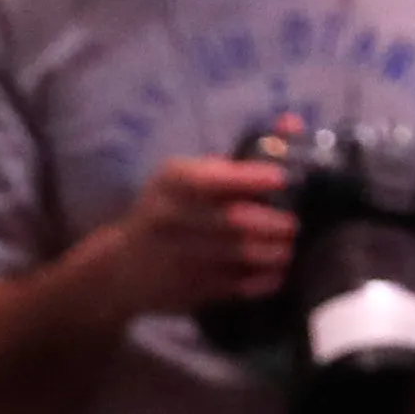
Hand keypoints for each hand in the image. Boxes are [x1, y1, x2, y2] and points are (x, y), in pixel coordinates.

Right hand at [101, 157, 297, 320]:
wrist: (120, 267)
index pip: (207, 179)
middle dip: (270, 223)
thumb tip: (293, 122)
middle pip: (229, 221)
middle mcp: (168, 218)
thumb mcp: (191, 176)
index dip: (247, 178)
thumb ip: (244, 154)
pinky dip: (261, 281)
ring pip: (235, 256)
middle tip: (295, 224)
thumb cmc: (171, 209)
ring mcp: (175, 257)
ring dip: (271, 253)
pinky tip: (276, 275)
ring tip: (289, 249)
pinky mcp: (185, 291)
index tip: (282, 178)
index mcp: (170, 183)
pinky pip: (232, 287)